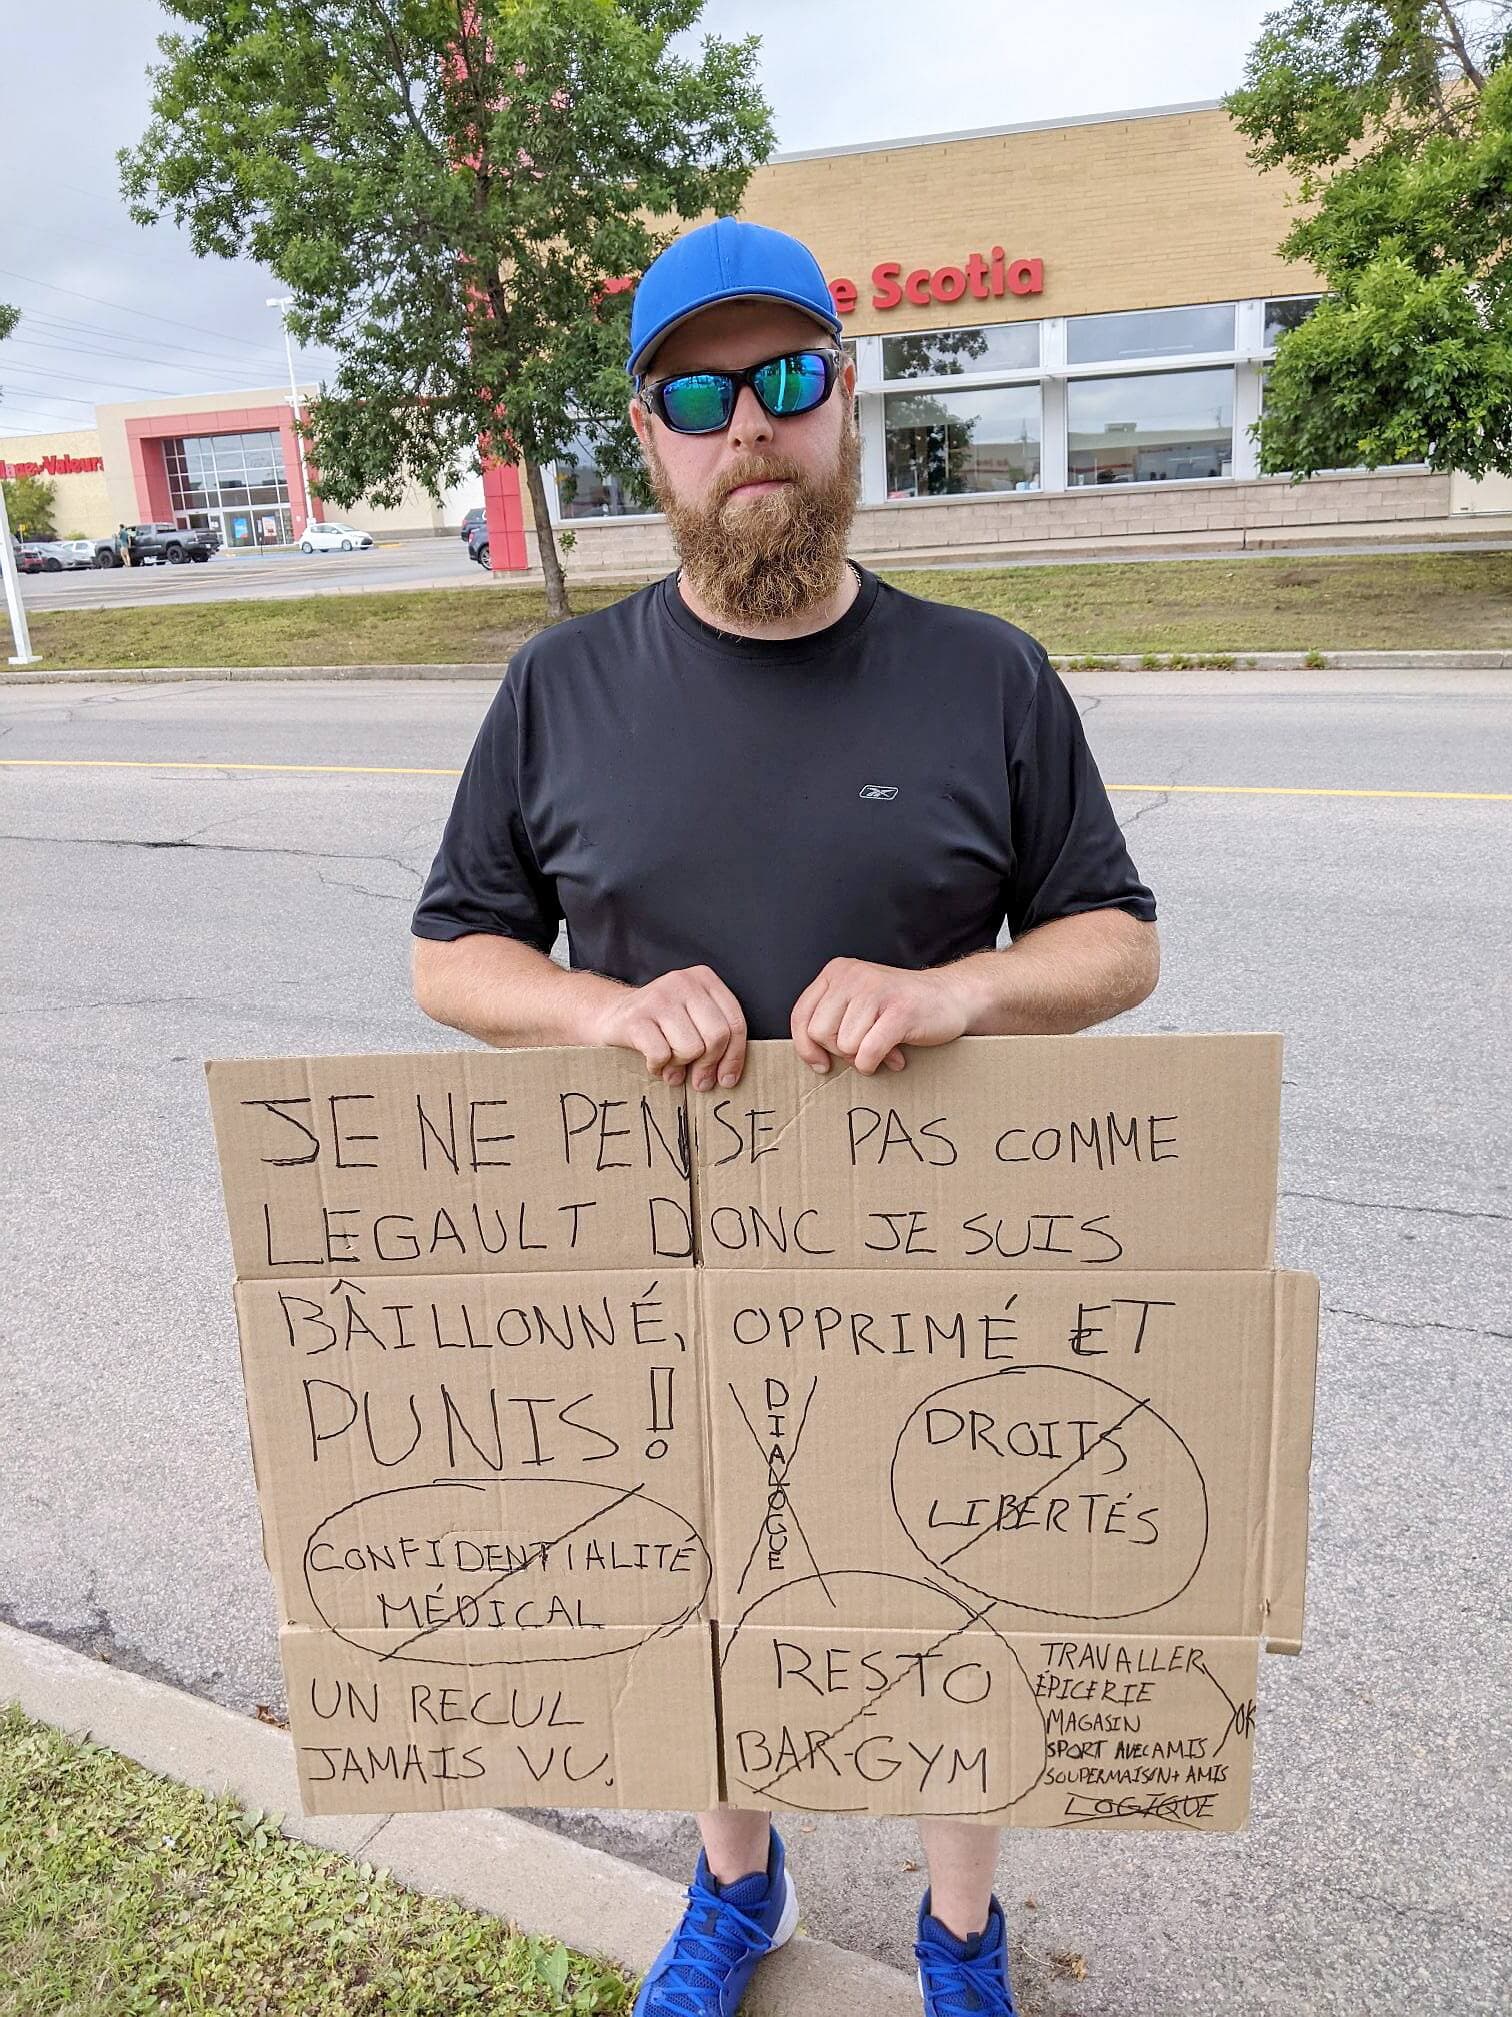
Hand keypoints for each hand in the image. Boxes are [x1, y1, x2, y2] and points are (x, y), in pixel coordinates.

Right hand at [586, 965, 746, 1089]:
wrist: (610, 1015)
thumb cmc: (661, 1024)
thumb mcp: (694, 1018)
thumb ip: (716, 1037)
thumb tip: (728, 1077)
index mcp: (704, 979)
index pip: (735, 1022)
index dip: (735, 1057)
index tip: (727, 1080)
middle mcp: (682, 982)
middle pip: (717, 1036)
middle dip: (708, 1065)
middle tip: (699, 1080)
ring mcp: (657, 998)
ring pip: (691, 1048)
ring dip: (680, 1065)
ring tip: (670, 1063)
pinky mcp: (635, 1018)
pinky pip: (661, 1055)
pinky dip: (658, 1067)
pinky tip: (653, 1062)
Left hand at [790, 958, 975, 1075]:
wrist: (951, 996)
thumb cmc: (900, 1006)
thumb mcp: (857, 1002)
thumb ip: (831, 1020)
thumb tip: (812, 1058)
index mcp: (837, 971)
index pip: (801, 1016)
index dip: (806, 1047)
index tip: (821, 1063)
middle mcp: (853, 976)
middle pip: (820, 1033)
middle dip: (840, 1052)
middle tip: (865, 1050)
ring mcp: (876, 991)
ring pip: (845, 1045)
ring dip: (864, 1057)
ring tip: (885, 1048)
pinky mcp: (899, 1011)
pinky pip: (868, 1053)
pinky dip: (875, 1064)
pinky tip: (894, 1057)